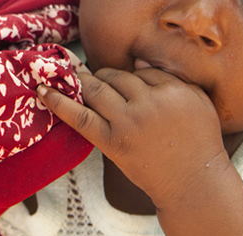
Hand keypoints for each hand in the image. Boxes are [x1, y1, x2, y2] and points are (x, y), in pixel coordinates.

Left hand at [37, 67, 226, 208]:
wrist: (194, 182)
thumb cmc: (199, 142)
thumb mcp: (198, 102)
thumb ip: (172, 79)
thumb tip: (138, 61)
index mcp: (172, 90)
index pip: (140, 71)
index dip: (132, 78)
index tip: (127, 84)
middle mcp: (149, 103)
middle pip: (116, 77)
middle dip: (104, 77)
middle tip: (97, 80)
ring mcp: (128, 122)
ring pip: (97, 89)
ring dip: (82, 82)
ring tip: (70, 77)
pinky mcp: (112, 141)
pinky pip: (80, 117)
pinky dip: (59, 103)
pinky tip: (43, 91)